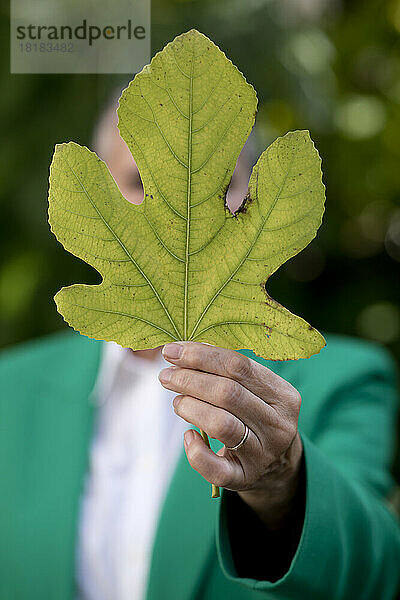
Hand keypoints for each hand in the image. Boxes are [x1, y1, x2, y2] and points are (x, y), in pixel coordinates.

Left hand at [158, 341, 302, 528]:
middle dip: (190, 379)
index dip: (202, 356)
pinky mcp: (245, 479)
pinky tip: (188, 436)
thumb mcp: (256, 392)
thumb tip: (186, 348)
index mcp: (284, 396)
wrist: (278, 467)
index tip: (173, 351)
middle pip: (228, 393)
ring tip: (176, 401)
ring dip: (190, 407)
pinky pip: (215, 468)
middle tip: (166, 376)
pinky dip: (195, 451)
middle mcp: (278, 425)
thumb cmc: (257, 417)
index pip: (240, 366)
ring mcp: (263, 455)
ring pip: (222, 424)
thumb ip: (229, 371)